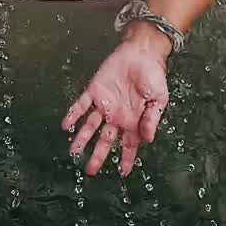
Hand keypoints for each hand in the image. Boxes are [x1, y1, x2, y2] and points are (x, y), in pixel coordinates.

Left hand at [61, 23, 170, 176]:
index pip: (129, 145)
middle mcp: (117, 116)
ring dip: (82, 138)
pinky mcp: (95, 91)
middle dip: (98, 156)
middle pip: (106, 141)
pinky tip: (66, 125)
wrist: (142, 52)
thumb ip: (152, 119)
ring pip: (90, 126)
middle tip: (90, 171)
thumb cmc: (154, 75)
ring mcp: (105, 104)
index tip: (122, 173)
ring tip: (74, 152)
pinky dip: (73, 115)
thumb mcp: (159, 99)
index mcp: (134, 121)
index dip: (126, 159)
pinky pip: (81, 105)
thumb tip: (148, 140)